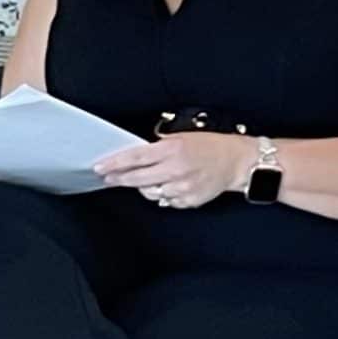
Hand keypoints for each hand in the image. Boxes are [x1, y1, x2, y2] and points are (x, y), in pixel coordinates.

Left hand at [96, 130, 251, 209]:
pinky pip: (166, 201)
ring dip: (145, 187)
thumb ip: (159, 148)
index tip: (100, 167)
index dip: (115, 164)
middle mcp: (175, 169)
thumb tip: (135, 158)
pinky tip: (172, 185)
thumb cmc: (210, 146)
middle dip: (119, 179)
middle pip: (137, 179)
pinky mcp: (188, 200)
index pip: (135, 158)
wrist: (236, 161)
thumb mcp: (182, 137)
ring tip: (153, 178)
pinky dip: (165, 194)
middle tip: (109, 178)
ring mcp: (182, 187)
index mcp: (173, 149)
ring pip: (150, 193)